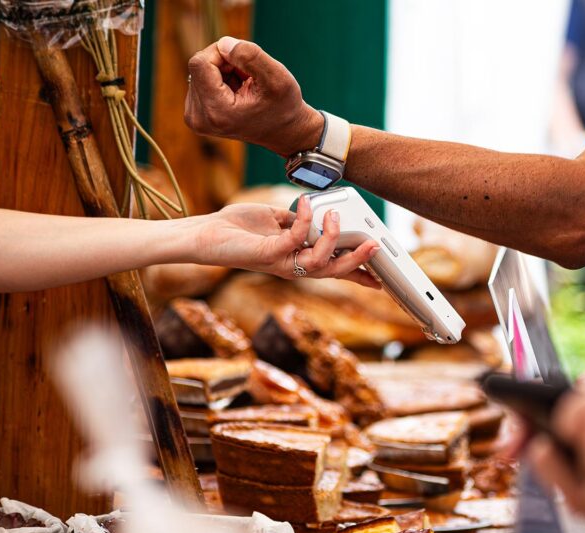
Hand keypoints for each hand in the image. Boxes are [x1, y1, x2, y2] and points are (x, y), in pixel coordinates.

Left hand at [185, 37, 323, 156]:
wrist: (284, 132)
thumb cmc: (283, 106)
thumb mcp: (277, 78)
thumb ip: (250, 56)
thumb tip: (222, 43)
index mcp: (216, 112)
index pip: (200, 63)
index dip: (222, 53)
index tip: (244, 63)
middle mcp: (199, 118)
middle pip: (199, 66)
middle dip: (224, 63)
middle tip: (249, 78)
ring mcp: (195, 118)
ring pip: (199, 71)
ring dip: (223, 70)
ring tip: (245, 87)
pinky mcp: (195, 114)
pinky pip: (200, 80)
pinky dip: (219, 78)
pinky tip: (237, 92)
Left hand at [190, 195, 379, 286]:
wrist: (205, 234)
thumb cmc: (236, 228)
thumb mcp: (275, 221)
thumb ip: (296, 220)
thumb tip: (314, 212)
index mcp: (297, 259)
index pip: (333, 267)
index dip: (357, 273)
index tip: (380, 277)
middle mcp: (292, 266)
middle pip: (334, 271)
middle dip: (357, 262)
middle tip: (374, 246)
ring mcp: (281, 263)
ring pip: (320, 262)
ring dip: (333, 238)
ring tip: (335, 216)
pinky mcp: (268, 254)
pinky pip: (296, 238)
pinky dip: (304, 219)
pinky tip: (303, 203)